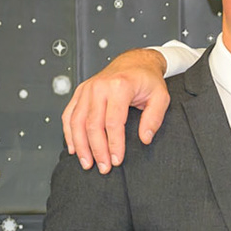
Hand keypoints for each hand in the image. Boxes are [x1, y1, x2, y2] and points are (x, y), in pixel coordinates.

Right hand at [61, 48, 170, 171]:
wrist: (134, 62)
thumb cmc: (147, 80)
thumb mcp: (161, 97)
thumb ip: (154, 118)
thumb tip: (144, 138)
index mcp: (119, 86)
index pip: (113, 122)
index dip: (114, 144)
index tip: (117, 160)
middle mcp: (99, 87)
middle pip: (92, 124)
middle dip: (97, 150)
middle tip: (103, 167)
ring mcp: (86, 89)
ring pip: (76, 121)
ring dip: (80, 145)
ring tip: (87, 163)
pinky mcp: (80, 92)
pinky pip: (69, 114)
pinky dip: (69, 133)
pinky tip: (74, 148)